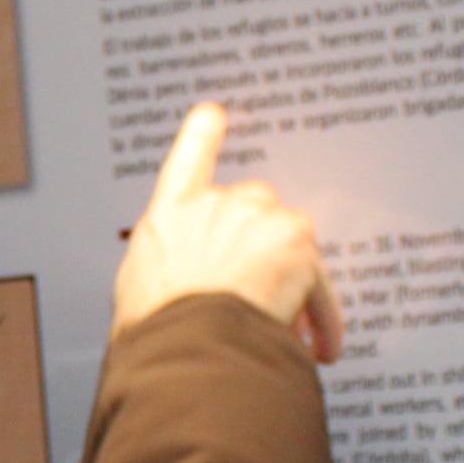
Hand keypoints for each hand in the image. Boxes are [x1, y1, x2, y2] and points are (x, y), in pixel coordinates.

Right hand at [111, 102, 344, 359]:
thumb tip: (183, 283)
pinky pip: (320, 287)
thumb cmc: (155, 332)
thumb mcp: (140, 289)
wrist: (186, 349)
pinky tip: (322, 348)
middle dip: (262, 248)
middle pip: (257, 207)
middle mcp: (217, 206)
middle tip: (259, 296)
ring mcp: (261, 221)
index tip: (215, 113)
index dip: (204, 132)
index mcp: (171, 214)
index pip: (188, 156)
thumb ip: (167, 268)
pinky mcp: (298, 248)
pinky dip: (323, 319)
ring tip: (292, 334)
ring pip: (293, 245)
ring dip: (295, 285)